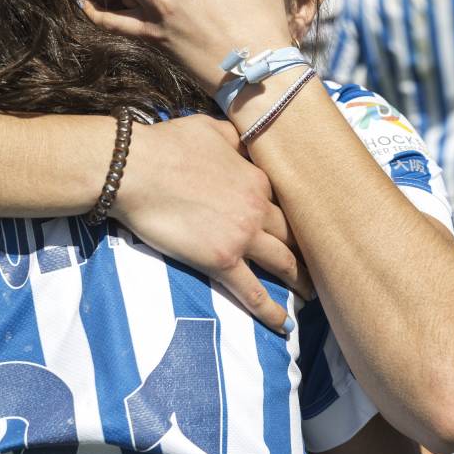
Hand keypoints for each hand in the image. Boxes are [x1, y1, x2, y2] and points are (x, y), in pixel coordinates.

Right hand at [116, 115, 312, 329]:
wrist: (134, 168)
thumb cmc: (167, 144)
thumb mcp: (211, 128)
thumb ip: (236, 137)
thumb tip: (244, 136)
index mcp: (257, 178)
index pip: (285, 203)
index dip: (294, 218)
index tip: (303, 230)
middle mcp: (258, 208)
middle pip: (293, 235)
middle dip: (308, 251)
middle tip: (320, 266)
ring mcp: (242, 236)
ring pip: (283, 263)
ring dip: (300, 280)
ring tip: (311, 295)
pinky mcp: (220, 260)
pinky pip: (253, 292)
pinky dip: (271, 311)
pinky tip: (283, 325)